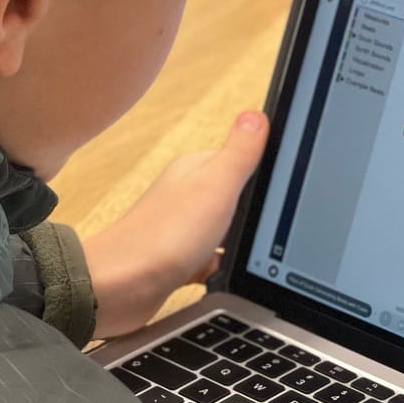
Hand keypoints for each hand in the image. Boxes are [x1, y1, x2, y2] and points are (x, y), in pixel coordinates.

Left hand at [82, 111, 267, 338]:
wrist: (120, 288)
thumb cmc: (164, 236)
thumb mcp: (217, 185)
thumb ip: (240, 151)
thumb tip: (255, 114)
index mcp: (196, 169)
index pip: (240, 160)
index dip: (264, 175)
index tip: (282, 189)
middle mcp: (187, 196)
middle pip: (235, 199)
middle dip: (253, 216)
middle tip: (266, 230)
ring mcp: (181, 230)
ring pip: (224, 233)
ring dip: (237, 244)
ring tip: (247, 256)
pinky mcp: (177, 263)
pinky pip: (210, 262)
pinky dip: (220, 270)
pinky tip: (226, 278)